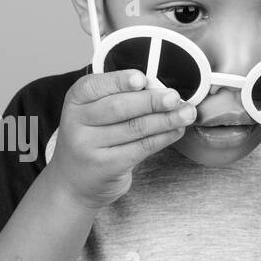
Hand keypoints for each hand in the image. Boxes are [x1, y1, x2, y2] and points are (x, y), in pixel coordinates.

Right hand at [48, 69, 196, 210]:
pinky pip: (141, 148)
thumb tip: (159, 88)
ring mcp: (89, 147)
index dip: (120, 81)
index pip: (95, 85)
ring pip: (135, 128)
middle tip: (175, 97)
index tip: (143, 79)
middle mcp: (77, 123)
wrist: (75, 182)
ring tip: (186, 113)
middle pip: (119, 107)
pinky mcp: (106, 167)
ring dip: (165, 119)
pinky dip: (163, 137)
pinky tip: (176, 131)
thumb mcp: (93, 113)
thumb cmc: (92, 140)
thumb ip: (118, 96)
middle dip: (152, 101)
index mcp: (75, 100)